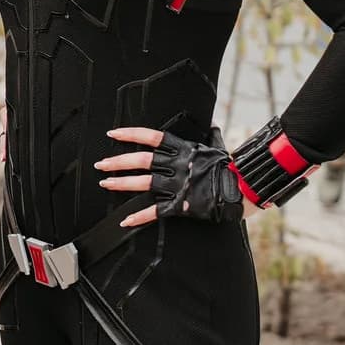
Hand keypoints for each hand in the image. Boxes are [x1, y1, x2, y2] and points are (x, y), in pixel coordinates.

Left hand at [97, 127, 244, 227]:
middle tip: (101, 164)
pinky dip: (139, 217)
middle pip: (142, 160)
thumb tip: (211, 124)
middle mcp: (178, 165)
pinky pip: (156, 211)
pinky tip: (126, 220)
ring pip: (144, 183)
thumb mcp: (217, 147)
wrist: (242, 190)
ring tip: (105, 184)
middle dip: (118, 162)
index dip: (131, 134)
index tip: (113, 133)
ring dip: (121, 184)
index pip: (152, 137)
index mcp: (184, 149)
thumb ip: (210, 136)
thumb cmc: (230, 168)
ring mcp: (178, 185)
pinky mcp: (181, 204)